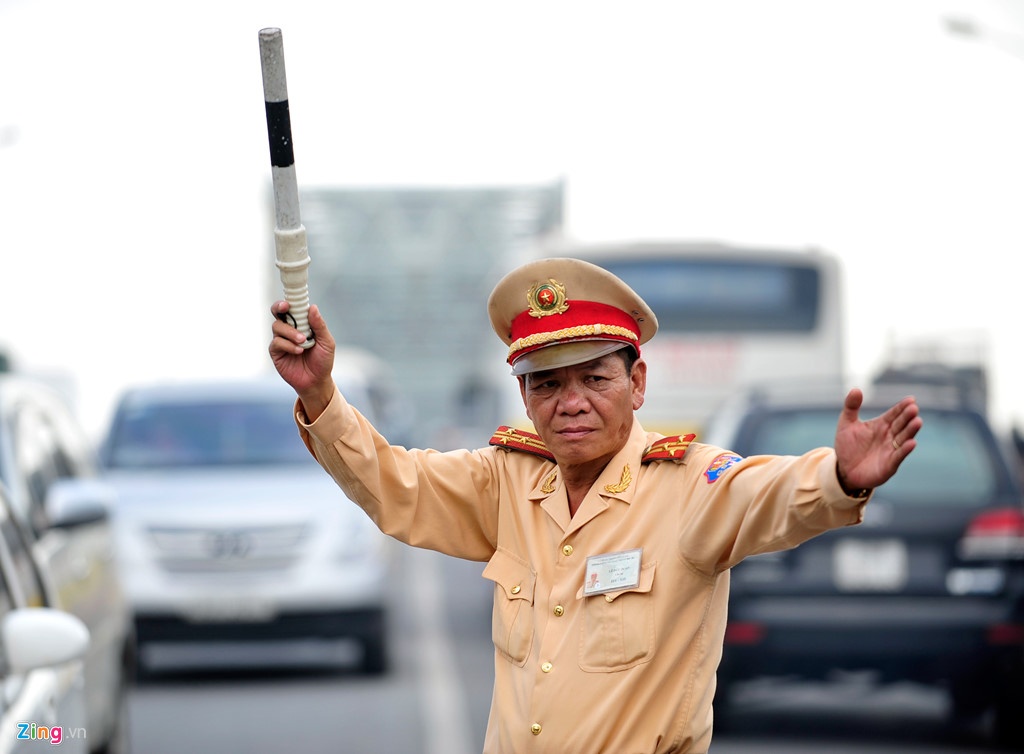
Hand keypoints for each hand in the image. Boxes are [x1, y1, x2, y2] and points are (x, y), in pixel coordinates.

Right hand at [269, 302, 335, 419]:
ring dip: (290, 332)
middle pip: (277, 313)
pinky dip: (288, 345)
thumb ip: (319, 325)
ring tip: (303, 341)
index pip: (292, 308)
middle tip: (285, 308)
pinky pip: (277, 343)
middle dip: (278, 308)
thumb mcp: (326, 342)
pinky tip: (299, 351)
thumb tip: (312, 307)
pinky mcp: (276, 353)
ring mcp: (281, 341)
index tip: (289, 301)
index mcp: (302, 324)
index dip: (288, 302)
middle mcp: (289, 330)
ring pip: (277, 327)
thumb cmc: (323, 360)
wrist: (317, 381)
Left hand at [834, 388, 922, 492]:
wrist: (844, 469)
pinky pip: (898, 456)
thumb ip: (851, 407)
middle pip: (901, 424)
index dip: (902, 407)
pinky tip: (912, 443)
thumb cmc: (848, 446)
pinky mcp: (889, 464)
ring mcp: (891, 450)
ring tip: (917, 421)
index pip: (894, 414)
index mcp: (881, 425)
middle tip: (914, 408)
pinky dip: (905, 450)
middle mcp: (889, 436)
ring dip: (911, 431)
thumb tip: (855, 389)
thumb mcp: (846, 424)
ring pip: (903, 438)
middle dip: (908, 417)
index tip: (911, 399)